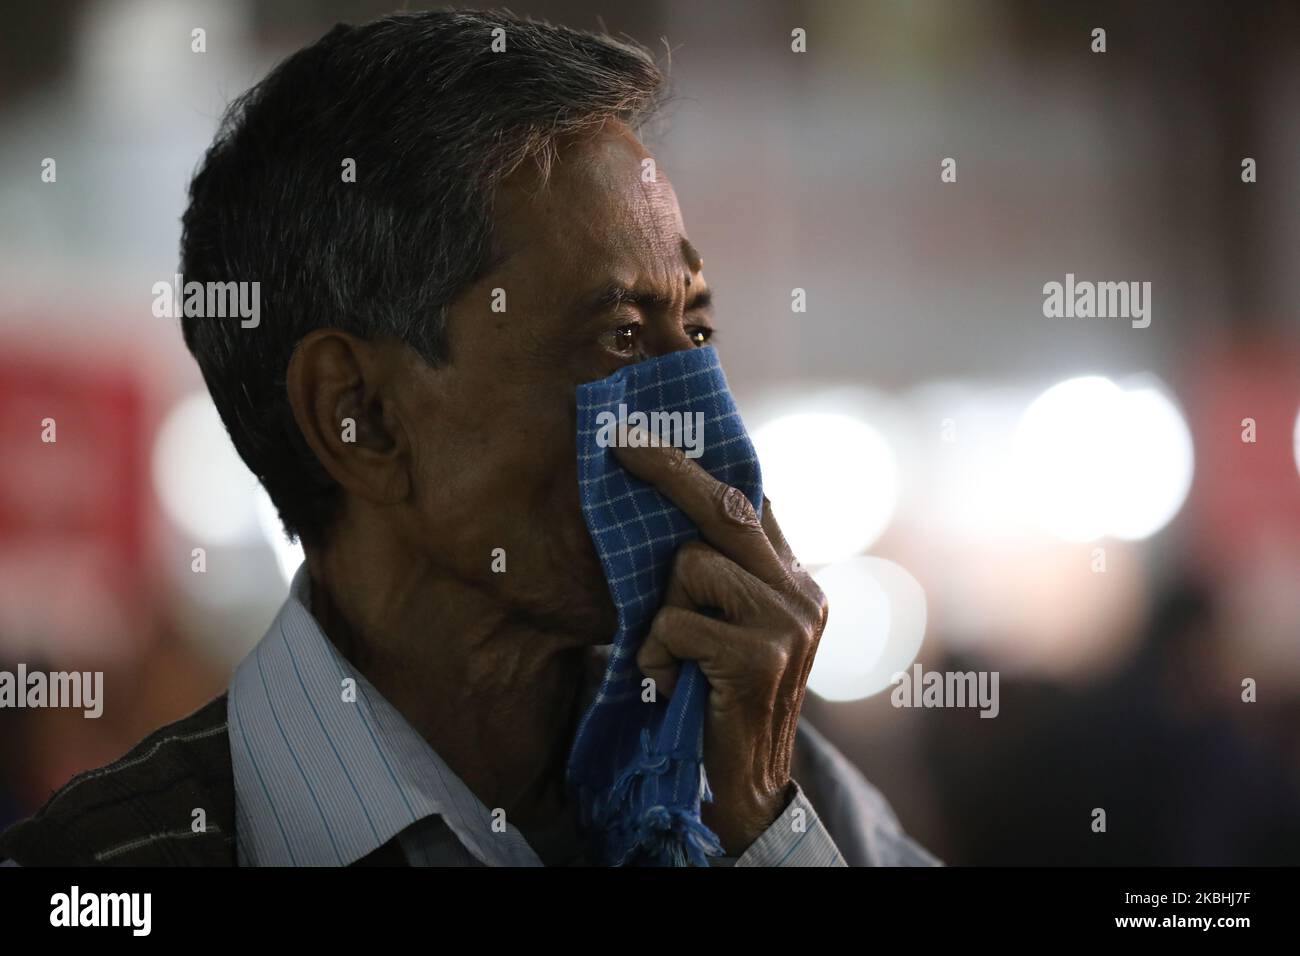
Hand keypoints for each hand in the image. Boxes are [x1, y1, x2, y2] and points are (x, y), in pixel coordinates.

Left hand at [611, 439, 828, 854]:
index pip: (750, 501)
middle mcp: (800, 591)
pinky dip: (659, 653)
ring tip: (673, 656)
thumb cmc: (718, 697)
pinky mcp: (762, 654)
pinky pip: (678, 621)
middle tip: (618, 442)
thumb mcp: (725, 628)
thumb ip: (717, 575)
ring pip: (691, 566)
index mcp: (793, 579)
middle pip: (726, 507)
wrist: (746, 783)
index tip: (648, 434)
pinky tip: (674, 682)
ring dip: (663, 613)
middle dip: (666, 470)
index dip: (699, 462)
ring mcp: (788, 621)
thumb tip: (666, 508)